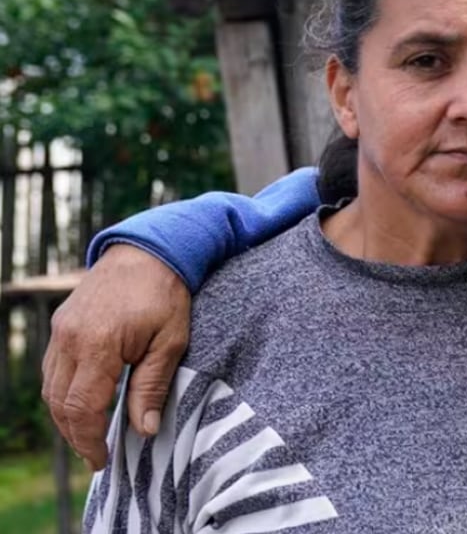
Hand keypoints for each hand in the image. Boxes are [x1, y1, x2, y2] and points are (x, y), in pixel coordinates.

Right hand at [42, 244, 190, 469]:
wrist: (148, 251)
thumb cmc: (166, 294)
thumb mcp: (171, 341)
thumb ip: (153, 386)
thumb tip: (144, 430)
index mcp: (98, 344)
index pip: (82, 407)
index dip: (89, 439)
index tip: (102, 459)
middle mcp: (70, 339)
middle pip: (60, 402)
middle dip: (75, 435)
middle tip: (96, 456)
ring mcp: (61, 331)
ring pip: (51, 388)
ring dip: (66, 416)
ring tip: (89, 437)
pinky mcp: (61, 325)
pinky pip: (53, 369)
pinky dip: (63, 393)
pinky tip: (82, 404)